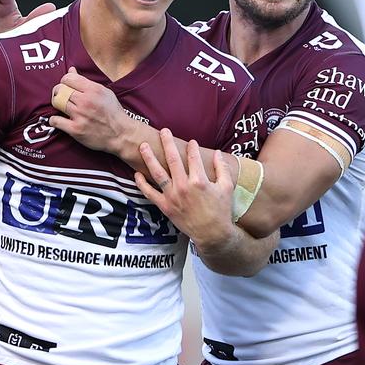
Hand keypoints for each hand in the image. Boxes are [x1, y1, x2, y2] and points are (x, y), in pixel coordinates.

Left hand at [50, 68, 136, 154]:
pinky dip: (54, 120)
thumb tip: (71, 70)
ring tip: (61, 106)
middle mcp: (85, 101)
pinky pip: (55, 121)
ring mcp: (80, 115)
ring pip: (56, 102)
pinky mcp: (76, 130)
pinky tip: (59, 120)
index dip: (64, 81)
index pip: (68, 78)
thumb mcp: (104, 92)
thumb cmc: (113, 113)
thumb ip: (86, 82)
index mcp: (93, 90)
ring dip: (56, 103)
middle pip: (60, 89)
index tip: (66, 86)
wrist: (121, 135)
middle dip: (58, 91)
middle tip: (61, 95)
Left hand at [134, 128, 234, 246]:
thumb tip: (218, 153)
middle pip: (173, 159)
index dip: (192, 147)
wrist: (212, 234)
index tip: (191, 142)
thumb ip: (222, 168)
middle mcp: (184, 186)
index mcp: (200, 181)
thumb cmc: (221, 211)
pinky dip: (141, 183)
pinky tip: (137, 174)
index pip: (193, 157)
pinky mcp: (165, 207)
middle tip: (163, 131)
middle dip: (167, 143)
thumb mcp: (227, 187)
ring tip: (143, 146)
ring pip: (157, 173)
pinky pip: (149, 193)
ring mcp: (172, 196)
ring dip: (149, 158)